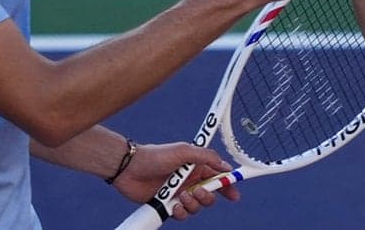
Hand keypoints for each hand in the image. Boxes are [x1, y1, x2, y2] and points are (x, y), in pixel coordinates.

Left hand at [112, 142, 239, 219]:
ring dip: (192, 204)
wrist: (130, 168)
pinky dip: (180, 212)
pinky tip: (173, 205)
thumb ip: (205, 156)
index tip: (234, 195)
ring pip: (196, 207)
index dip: (228, 186)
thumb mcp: (183, 151)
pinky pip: (182, 215)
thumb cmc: (155, 155)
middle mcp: (189, 181)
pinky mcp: (167, 205)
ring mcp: (179, 194)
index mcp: (196, 167)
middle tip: (198, 192)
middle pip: (210, 196)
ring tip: (181, 196)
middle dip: (208, 197)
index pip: (217, 178)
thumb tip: (225, 166)